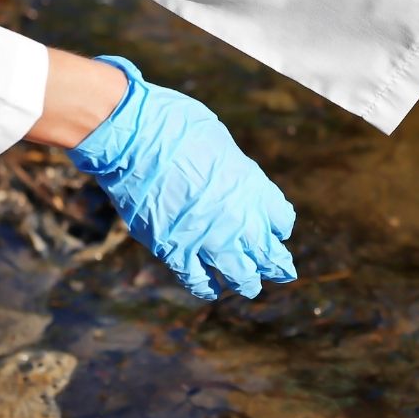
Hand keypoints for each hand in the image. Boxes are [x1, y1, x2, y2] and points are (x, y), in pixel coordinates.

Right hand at [67, 57, 296, 299]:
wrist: (136, 136)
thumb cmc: (178, 127)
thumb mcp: (223, 145)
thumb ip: (235, 173)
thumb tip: (233, 183)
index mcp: (255, 189)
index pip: (282, 220)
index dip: (279, 226)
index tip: (277, 231)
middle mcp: (240, 220)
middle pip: (268, 255)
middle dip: (276, 266)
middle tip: (282, 273)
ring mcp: (208, 239)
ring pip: (239, 276)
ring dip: (246, 283)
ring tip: (250, 288)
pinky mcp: (174, 250)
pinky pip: (196, 279)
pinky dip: (206, 287)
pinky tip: (211, 290)